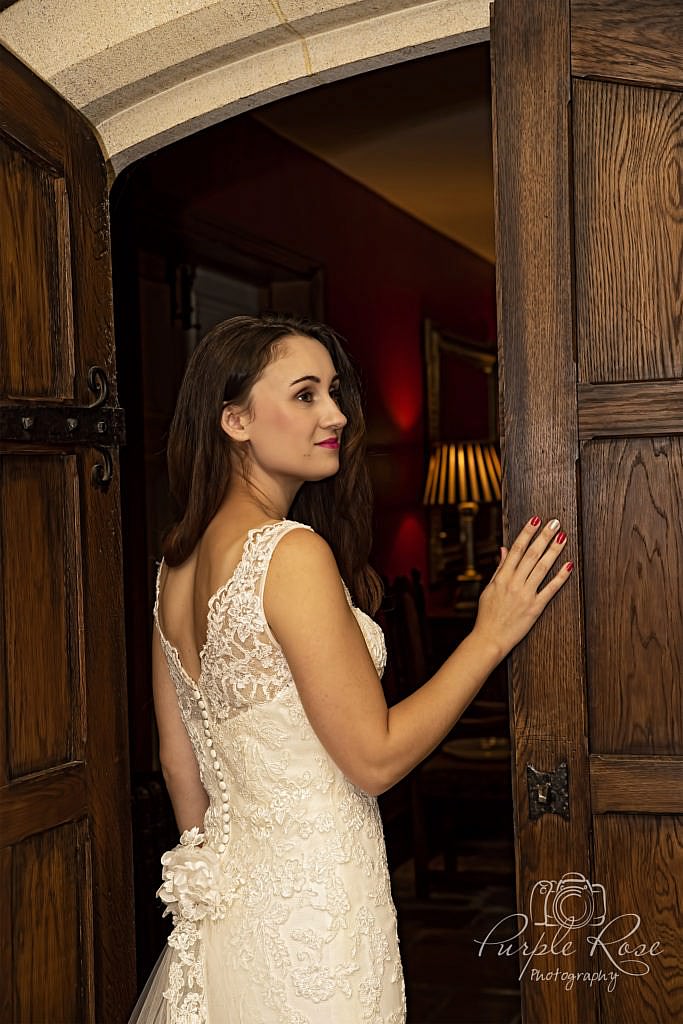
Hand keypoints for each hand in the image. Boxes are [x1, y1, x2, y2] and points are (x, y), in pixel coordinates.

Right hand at [473, 516, 572, 659]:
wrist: (489, 638)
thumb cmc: (487, 615)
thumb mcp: (489, 589)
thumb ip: (499, 569)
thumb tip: (505, 549)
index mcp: (501, 577)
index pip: (516, 549)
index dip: (527, 533)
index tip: (535, 519)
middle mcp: (514, 583)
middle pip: (532, 555)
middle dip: (544, 536)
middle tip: (555, 523)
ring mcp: (526, 595)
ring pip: (542, 568)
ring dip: (554, 551)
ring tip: (563, 537)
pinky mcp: (535, 608)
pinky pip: (550, 589)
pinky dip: (560, 577)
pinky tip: (568, 565)